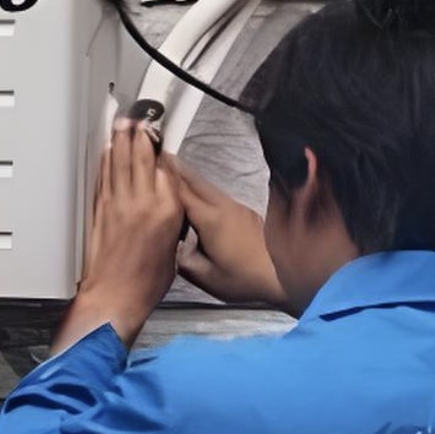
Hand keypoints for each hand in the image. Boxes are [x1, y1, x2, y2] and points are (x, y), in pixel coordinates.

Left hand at [57, 118, 187, 351]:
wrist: (116, 296)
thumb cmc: (146, 281)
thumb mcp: (172, 246)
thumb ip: (170, 216)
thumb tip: (165, 198)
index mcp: (166, 211)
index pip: (165, 168)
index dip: (160, 148)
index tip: (160, 134)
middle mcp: (142, 202)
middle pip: (139, 157)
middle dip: (138, 134)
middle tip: (138, 117)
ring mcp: (118, 204)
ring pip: (119, 163)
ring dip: (120, 141)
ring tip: (122, 123)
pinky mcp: (100, 211)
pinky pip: (104, 178)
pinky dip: (106, 162)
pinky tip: (108, 152)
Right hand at [170, 160, 287, 311]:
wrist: (284, 278)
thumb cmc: (243, 279)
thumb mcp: (205, 276)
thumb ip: (182, 258)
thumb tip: (171, 245)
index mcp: (210, 220)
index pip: (180, 192)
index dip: (164, 177)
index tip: (150, 163)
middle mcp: (224, 207)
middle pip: (195, 181)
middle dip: (176, 167)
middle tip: (159, 154)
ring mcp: (237, 208)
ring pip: (208, 187)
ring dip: (189, 178)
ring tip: (173, 172)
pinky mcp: (246, 213)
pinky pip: (218, 196)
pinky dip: (203, 191)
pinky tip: (197, 198)